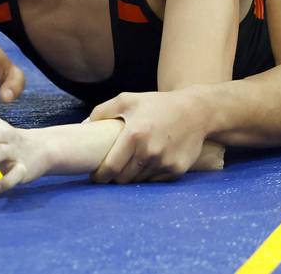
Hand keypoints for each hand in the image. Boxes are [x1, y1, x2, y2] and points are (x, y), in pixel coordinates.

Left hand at [88, 90, 214, 183]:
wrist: (196, 111)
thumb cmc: (158, 105)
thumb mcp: (128, 100)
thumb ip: (102, 111)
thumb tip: (83, 126)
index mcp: (134, 135)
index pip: (110, 167)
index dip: (99, 176)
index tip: (95, 177)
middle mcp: (149, 152)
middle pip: (123, 179)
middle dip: (114, 178)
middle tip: (111, 171)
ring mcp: (164, 163)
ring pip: (138, 181)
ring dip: (131, 177)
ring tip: (129, 166)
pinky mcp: (176, 170)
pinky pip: (154, 181)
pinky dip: (148, 176)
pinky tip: (149, 163)